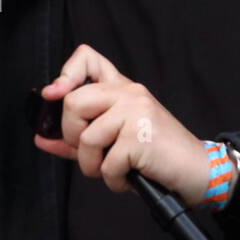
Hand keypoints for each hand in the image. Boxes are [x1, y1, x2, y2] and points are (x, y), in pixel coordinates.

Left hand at [34, 44, 213, 207]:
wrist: (198, 170)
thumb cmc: (157, 157)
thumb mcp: (115, 142)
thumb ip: (78, 138)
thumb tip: (42, 138)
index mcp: (122, 89)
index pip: (88, 58)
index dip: (65, 74)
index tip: (55, 94)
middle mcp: (130, 93)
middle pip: (73, 102)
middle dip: (72, 136)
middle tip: (93, 153)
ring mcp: (136, 111)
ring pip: (86, 138)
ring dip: (94, 166)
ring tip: (116, 171)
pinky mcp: (141, 136)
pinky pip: (106, 164)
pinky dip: (114, 181)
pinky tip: (130, 178)